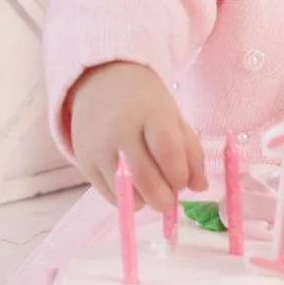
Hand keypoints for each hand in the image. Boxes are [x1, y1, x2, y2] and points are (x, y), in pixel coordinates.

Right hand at [62, 60, 206, 213]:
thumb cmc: (145, 103)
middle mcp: (120, 129)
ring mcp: (98, 146)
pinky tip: (134, 187)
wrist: (100, 83)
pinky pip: (108, 194)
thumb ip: (191, 151)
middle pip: (144, 177)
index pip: (168, 151)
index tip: (183, 182)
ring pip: (125, 192)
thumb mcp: (174, 117)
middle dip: (163, 199)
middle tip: (170, 200)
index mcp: (150, 112)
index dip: (179, 175)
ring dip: (145, 200)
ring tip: (151, 189)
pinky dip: (126, 199)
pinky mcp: (84, 160)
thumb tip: (199, 187)